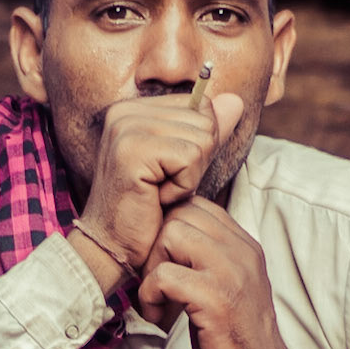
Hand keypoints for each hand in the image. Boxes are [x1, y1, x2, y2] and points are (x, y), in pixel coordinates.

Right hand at [73, 93, 243, 278]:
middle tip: (163, 187)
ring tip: (159, 192)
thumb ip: (209, 132)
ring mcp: (125, 127)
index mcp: (135, 109)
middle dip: (196, 163)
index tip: (167, 172)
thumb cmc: (148, 210)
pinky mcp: (131, 149)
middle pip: (205, 121)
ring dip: (190, 177)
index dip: (198, 146)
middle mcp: (126, 111)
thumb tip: (236, 100)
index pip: (200, 105)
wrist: (113, 247)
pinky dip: (183, 187)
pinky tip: (157, 198)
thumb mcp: (185, 166)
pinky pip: (190, 158)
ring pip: (202, 140)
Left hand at [137, 198, 315, 348]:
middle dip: (156, 247)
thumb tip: (168, 239)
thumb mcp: (229, 287)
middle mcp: (242, 253)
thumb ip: (210, 259)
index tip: (166, 264)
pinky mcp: (216, 300)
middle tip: (158, 283)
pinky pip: (164, 276)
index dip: (169, 230)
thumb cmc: (238, 340)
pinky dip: (150, 295)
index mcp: (246, 246)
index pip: (197, 205)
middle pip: (180, 214)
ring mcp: (231, 274)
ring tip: (158, 298)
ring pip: (171, 235)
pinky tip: (158, 316)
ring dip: (152, 268)